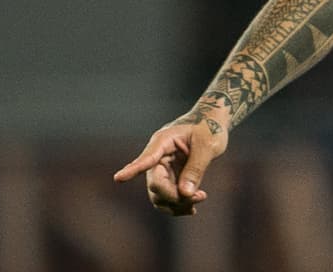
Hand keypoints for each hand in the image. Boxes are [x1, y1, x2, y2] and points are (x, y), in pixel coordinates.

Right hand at [113, 115, 228, 215]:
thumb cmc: (210, 128)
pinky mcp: (169, 177)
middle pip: (155, 184)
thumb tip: (184, 193)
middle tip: (200, 197)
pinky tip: (191, 209)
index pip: (146, 158)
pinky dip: (177, 205)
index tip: (118, 178)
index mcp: (163, 141)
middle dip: (174, 196)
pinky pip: (166, 198)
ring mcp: (162, 169)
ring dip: (176, 204)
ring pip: (159, 195)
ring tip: (199, 199)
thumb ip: (196, 168)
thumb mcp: (207, 145)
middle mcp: (157, 157)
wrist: (213, 123)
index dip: (133, 169)